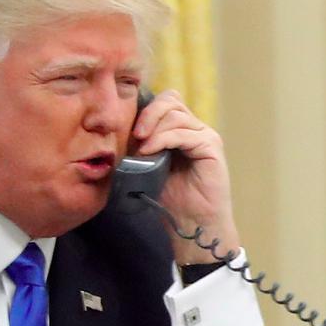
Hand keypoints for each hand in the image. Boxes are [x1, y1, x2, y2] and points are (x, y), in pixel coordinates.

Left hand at [132, 89, 239, 263]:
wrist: (192, 224)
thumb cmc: (170, 198)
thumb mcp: (146, 166)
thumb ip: (138, 146)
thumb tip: (114, 131)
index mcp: (179, 130)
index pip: (164, 101)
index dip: (145, 109)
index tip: (128, 128)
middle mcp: (194, 128)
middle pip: (170, 101)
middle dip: (148, 114)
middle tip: (134, 135)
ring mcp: (205, 136)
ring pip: (176, 115)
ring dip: (153, 129)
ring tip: (141, 149)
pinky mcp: (211, 148)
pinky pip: (185, 133)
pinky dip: (164, 139)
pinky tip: (150, 151)